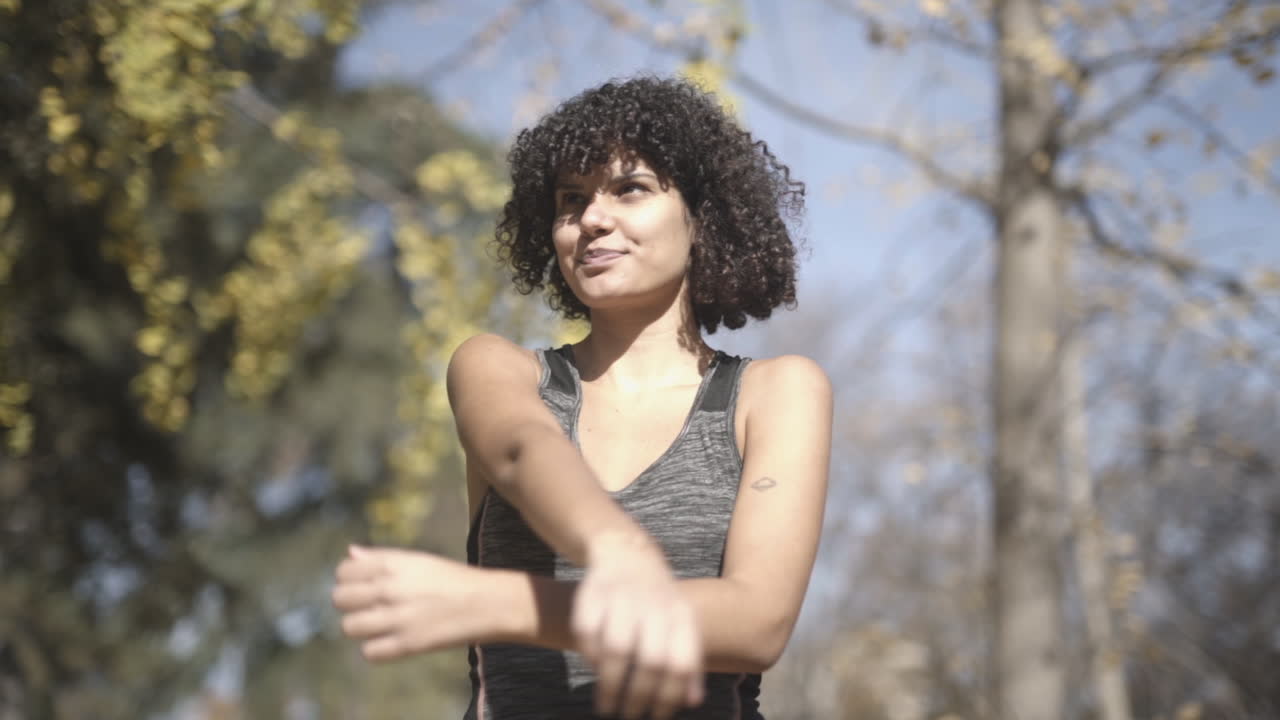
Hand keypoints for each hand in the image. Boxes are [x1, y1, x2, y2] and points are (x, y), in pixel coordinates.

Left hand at [332, 545, 495, 660]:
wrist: (488, 603)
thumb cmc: (453, 579)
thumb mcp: (418, 560)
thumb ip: (381, 557)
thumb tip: (350, 553)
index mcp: (393, 563)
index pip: (343, 572)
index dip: (349, 580)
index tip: (362, 586)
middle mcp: (390, 588)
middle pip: (340, 599)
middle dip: (350, 604)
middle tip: (369, 607)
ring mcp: (397, 618)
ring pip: (349, 627)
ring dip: (361, 628)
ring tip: (379, 626)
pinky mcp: (407, 645)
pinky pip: (368, 652)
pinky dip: (376, 649)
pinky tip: (391, 641)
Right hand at [574, 533, 704, 719]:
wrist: (627, 554)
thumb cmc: (657, 604)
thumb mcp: (680, 626)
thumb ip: (688, 662)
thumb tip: (692, 702)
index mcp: (680, 615)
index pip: (682, 663)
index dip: (669, 696)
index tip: (656, 716)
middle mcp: (654, 605)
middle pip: (651, 660)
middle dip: (638, 695)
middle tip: (628, 715)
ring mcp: (622, 596)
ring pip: (617, 649)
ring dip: (610, 683)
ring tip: (607, 705)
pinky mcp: (592, 592)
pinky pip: (588, 632)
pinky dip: (589, 655)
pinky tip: (593, 669)